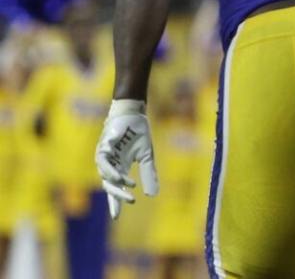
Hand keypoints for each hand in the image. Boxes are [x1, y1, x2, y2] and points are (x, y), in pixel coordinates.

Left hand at [95, 99, 158, 218]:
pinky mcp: (103, 147)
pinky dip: (110, 170)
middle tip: (130, 201)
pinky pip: (103, 162)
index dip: (116, 202)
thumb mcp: (147, 156)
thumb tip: (153, 195)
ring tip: (129, 186)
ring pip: (105, 175)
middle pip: (109, 186)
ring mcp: (105, 156)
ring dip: (117, 182)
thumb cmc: (138, 134)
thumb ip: (148, 174)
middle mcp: (109, 164)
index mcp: (119, 168)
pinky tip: (119, 176)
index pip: (116, 189)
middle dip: (118, 196)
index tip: (116, 218)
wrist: (133, 114)